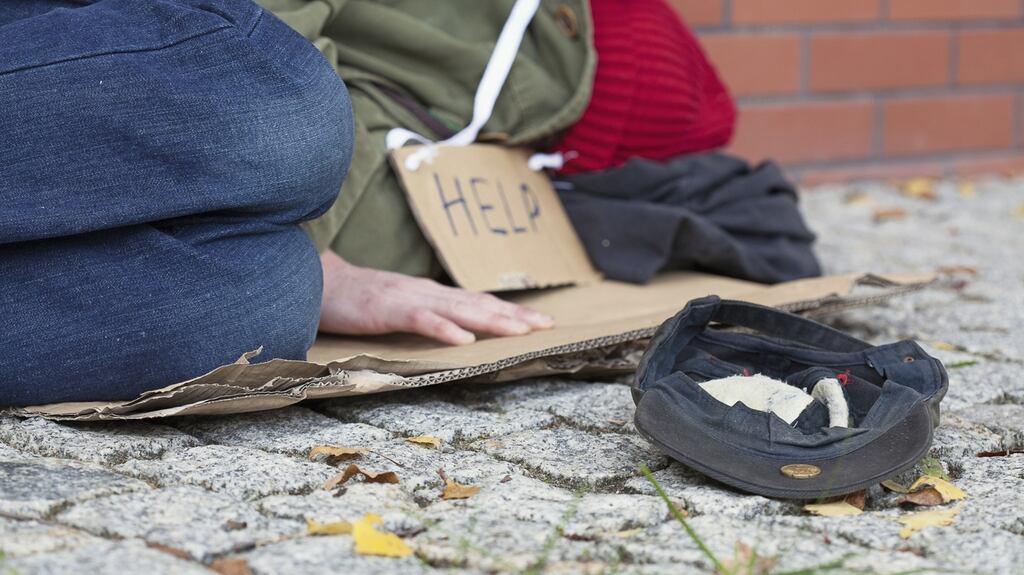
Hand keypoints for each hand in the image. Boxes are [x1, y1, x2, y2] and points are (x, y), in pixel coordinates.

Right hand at [318, 250, 553, 344]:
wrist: (318, 283)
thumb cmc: (358, 300)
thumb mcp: (400, 308)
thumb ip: (427, 315)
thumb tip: (456, 331)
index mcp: (432, 295)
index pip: (478, 303)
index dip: (511, 311)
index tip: (541, 321)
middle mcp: (428, 293)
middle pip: (479, 304)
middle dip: (515, 315)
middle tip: (547, 325)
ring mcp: (409, 299)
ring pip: (459, 310)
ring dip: (491, 321)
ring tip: (521, 331)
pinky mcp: (388, 309)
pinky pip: (421, 320)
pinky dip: (444, 329)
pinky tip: (464, 340)